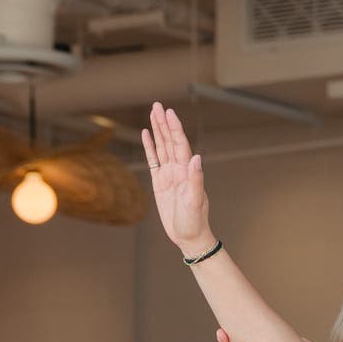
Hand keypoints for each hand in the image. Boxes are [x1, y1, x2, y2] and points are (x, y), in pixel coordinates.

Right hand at [141, 103, 212, 255]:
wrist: (189, 236)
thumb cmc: (195, 221)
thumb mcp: (195, 201)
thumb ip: (196, 179)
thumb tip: (196, 158)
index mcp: (187, 171)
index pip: (180, 144)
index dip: (174, 128)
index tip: (169, 112)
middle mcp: (179, 169)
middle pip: (170, 140)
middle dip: (164, 123)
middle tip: (157, 105)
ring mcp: (169, 175)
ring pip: (161, 147)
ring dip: (157, 131)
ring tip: (152, 114)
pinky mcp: (160, 183)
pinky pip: (154, 161)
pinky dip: (150, 147)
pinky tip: (146, 135)